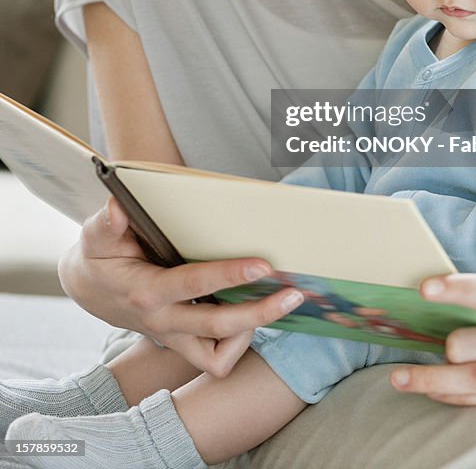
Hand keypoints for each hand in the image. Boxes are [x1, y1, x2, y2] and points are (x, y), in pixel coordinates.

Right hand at [58, 199, 303, 375]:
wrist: (91, 289)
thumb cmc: (100, 256)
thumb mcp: (95, 235)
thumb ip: (106, 223)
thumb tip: (118, 209)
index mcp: (146, 291)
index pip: (193, 285)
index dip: (230, 275)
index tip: (262, 265)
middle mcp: (162, 321)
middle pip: (217, 329)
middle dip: (259, 314)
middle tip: (293, 295)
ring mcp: (173, 337)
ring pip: (218, 354)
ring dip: (250, 332)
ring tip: (274, 302)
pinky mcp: (182, 343)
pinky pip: (214, 358)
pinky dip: (235, 342)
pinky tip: (247, 314)